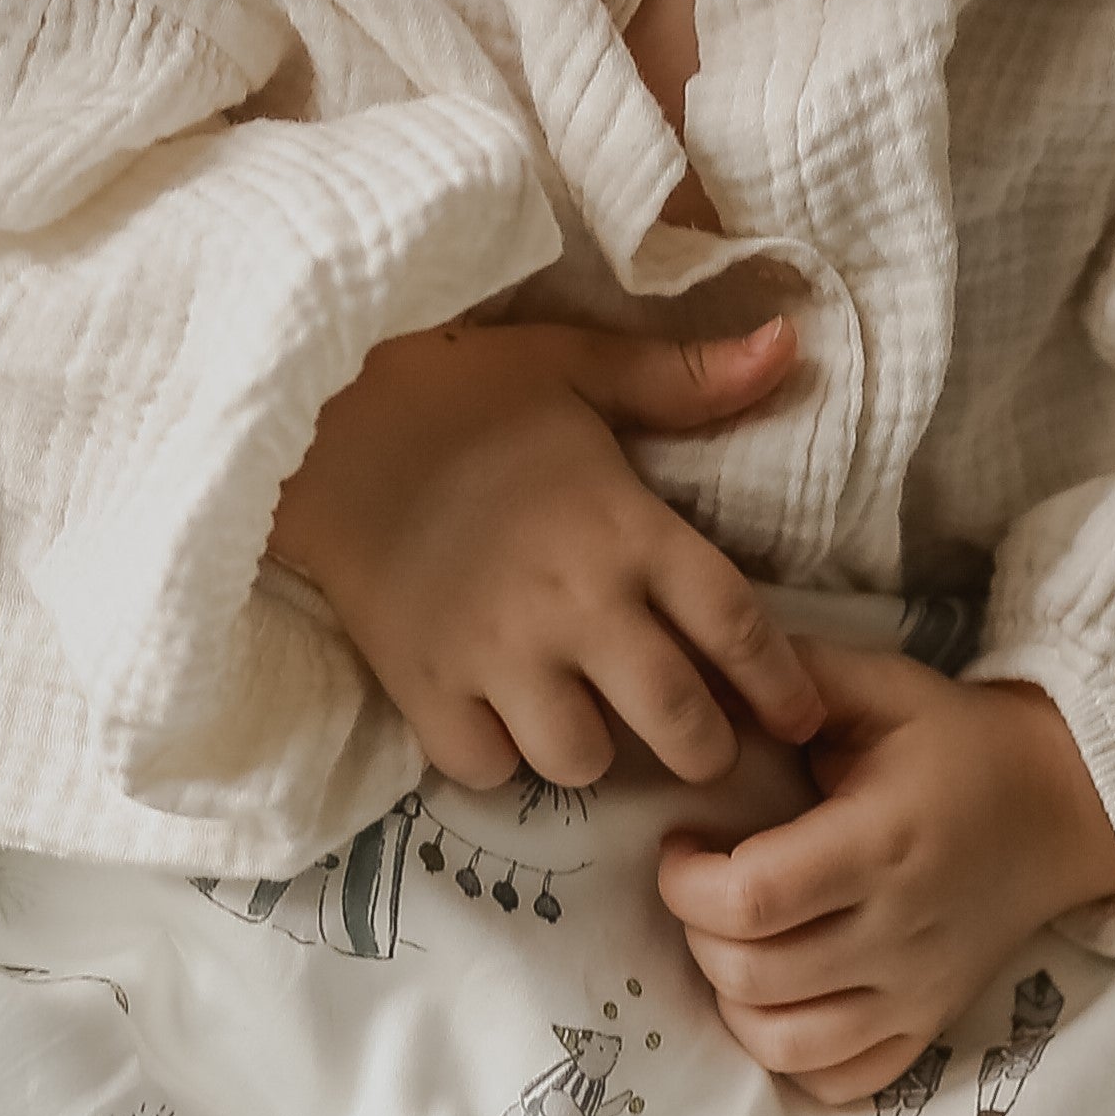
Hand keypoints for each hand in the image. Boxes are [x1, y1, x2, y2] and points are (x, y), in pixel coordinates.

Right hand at [268, 317, 826, 791]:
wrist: (317, 420)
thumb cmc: (456, 391)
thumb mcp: (576, 366)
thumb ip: (684, 378)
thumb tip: (791, 345)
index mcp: (627, 530)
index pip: (738, 627)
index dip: (780, 685)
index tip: (798, 716)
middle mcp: (576, 605)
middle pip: (677, 723)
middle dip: (704, 749)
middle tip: (699, 746)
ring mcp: (498, 656)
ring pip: (583, 761)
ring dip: (592, 753)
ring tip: (582, 726)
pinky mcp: (425, 688)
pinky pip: (486, 770)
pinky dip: (498, 761)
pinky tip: (497, 725)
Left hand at [655, 643, 1114, 1105]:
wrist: (1065, 806)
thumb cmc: (960, 744)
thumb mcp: (884, 689)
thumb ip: (795, 680)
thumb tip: (705, 685)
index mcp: (881, 843)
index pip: (750, 899)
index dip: (686, 884)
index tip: (683, 848)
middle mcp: (899, 931)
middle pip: (751, 976)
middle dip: (697, 934)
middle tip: (707, 890)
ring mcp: (915, 992)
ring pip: (781, 1042)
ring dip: (731, 999)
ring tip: (737, 945)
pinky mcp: (926, 1026)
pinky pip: (837, 1081)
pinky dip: (788, 1056)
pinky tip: (780, 1000)